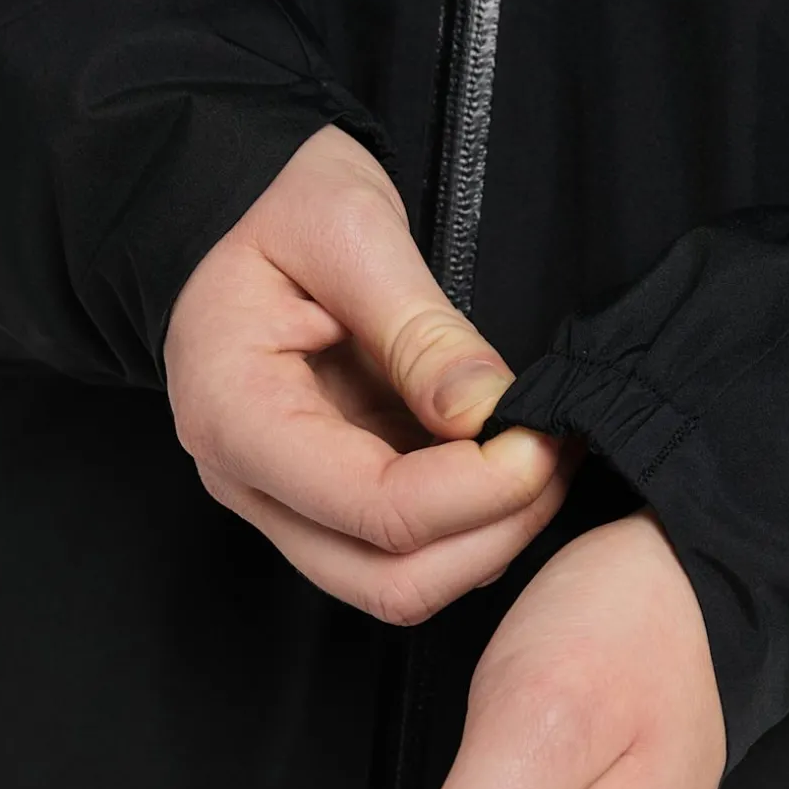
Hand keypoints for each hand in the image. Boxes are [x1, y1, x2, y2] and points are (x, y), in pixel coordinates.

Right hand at [163, 125, 567, 622]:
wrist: (236, 206)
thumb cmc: (280, 203)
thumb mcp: (351, 231)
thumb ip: (420, 330)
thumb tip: (488, 413)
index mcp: (233, 414)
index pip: (373, 508)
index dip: (478, 490)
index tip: (541, 437)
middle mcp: (247, 481)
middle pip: (387, 580)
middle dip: (492, 535)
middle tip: (555, 458)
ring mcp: (282, 500)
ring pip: (399, 584)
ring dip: (487, 539)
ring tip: (541, 458)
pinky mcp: (321, 498)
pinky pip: (403, 550)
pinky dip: (470, 525)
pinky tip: (507, 463)